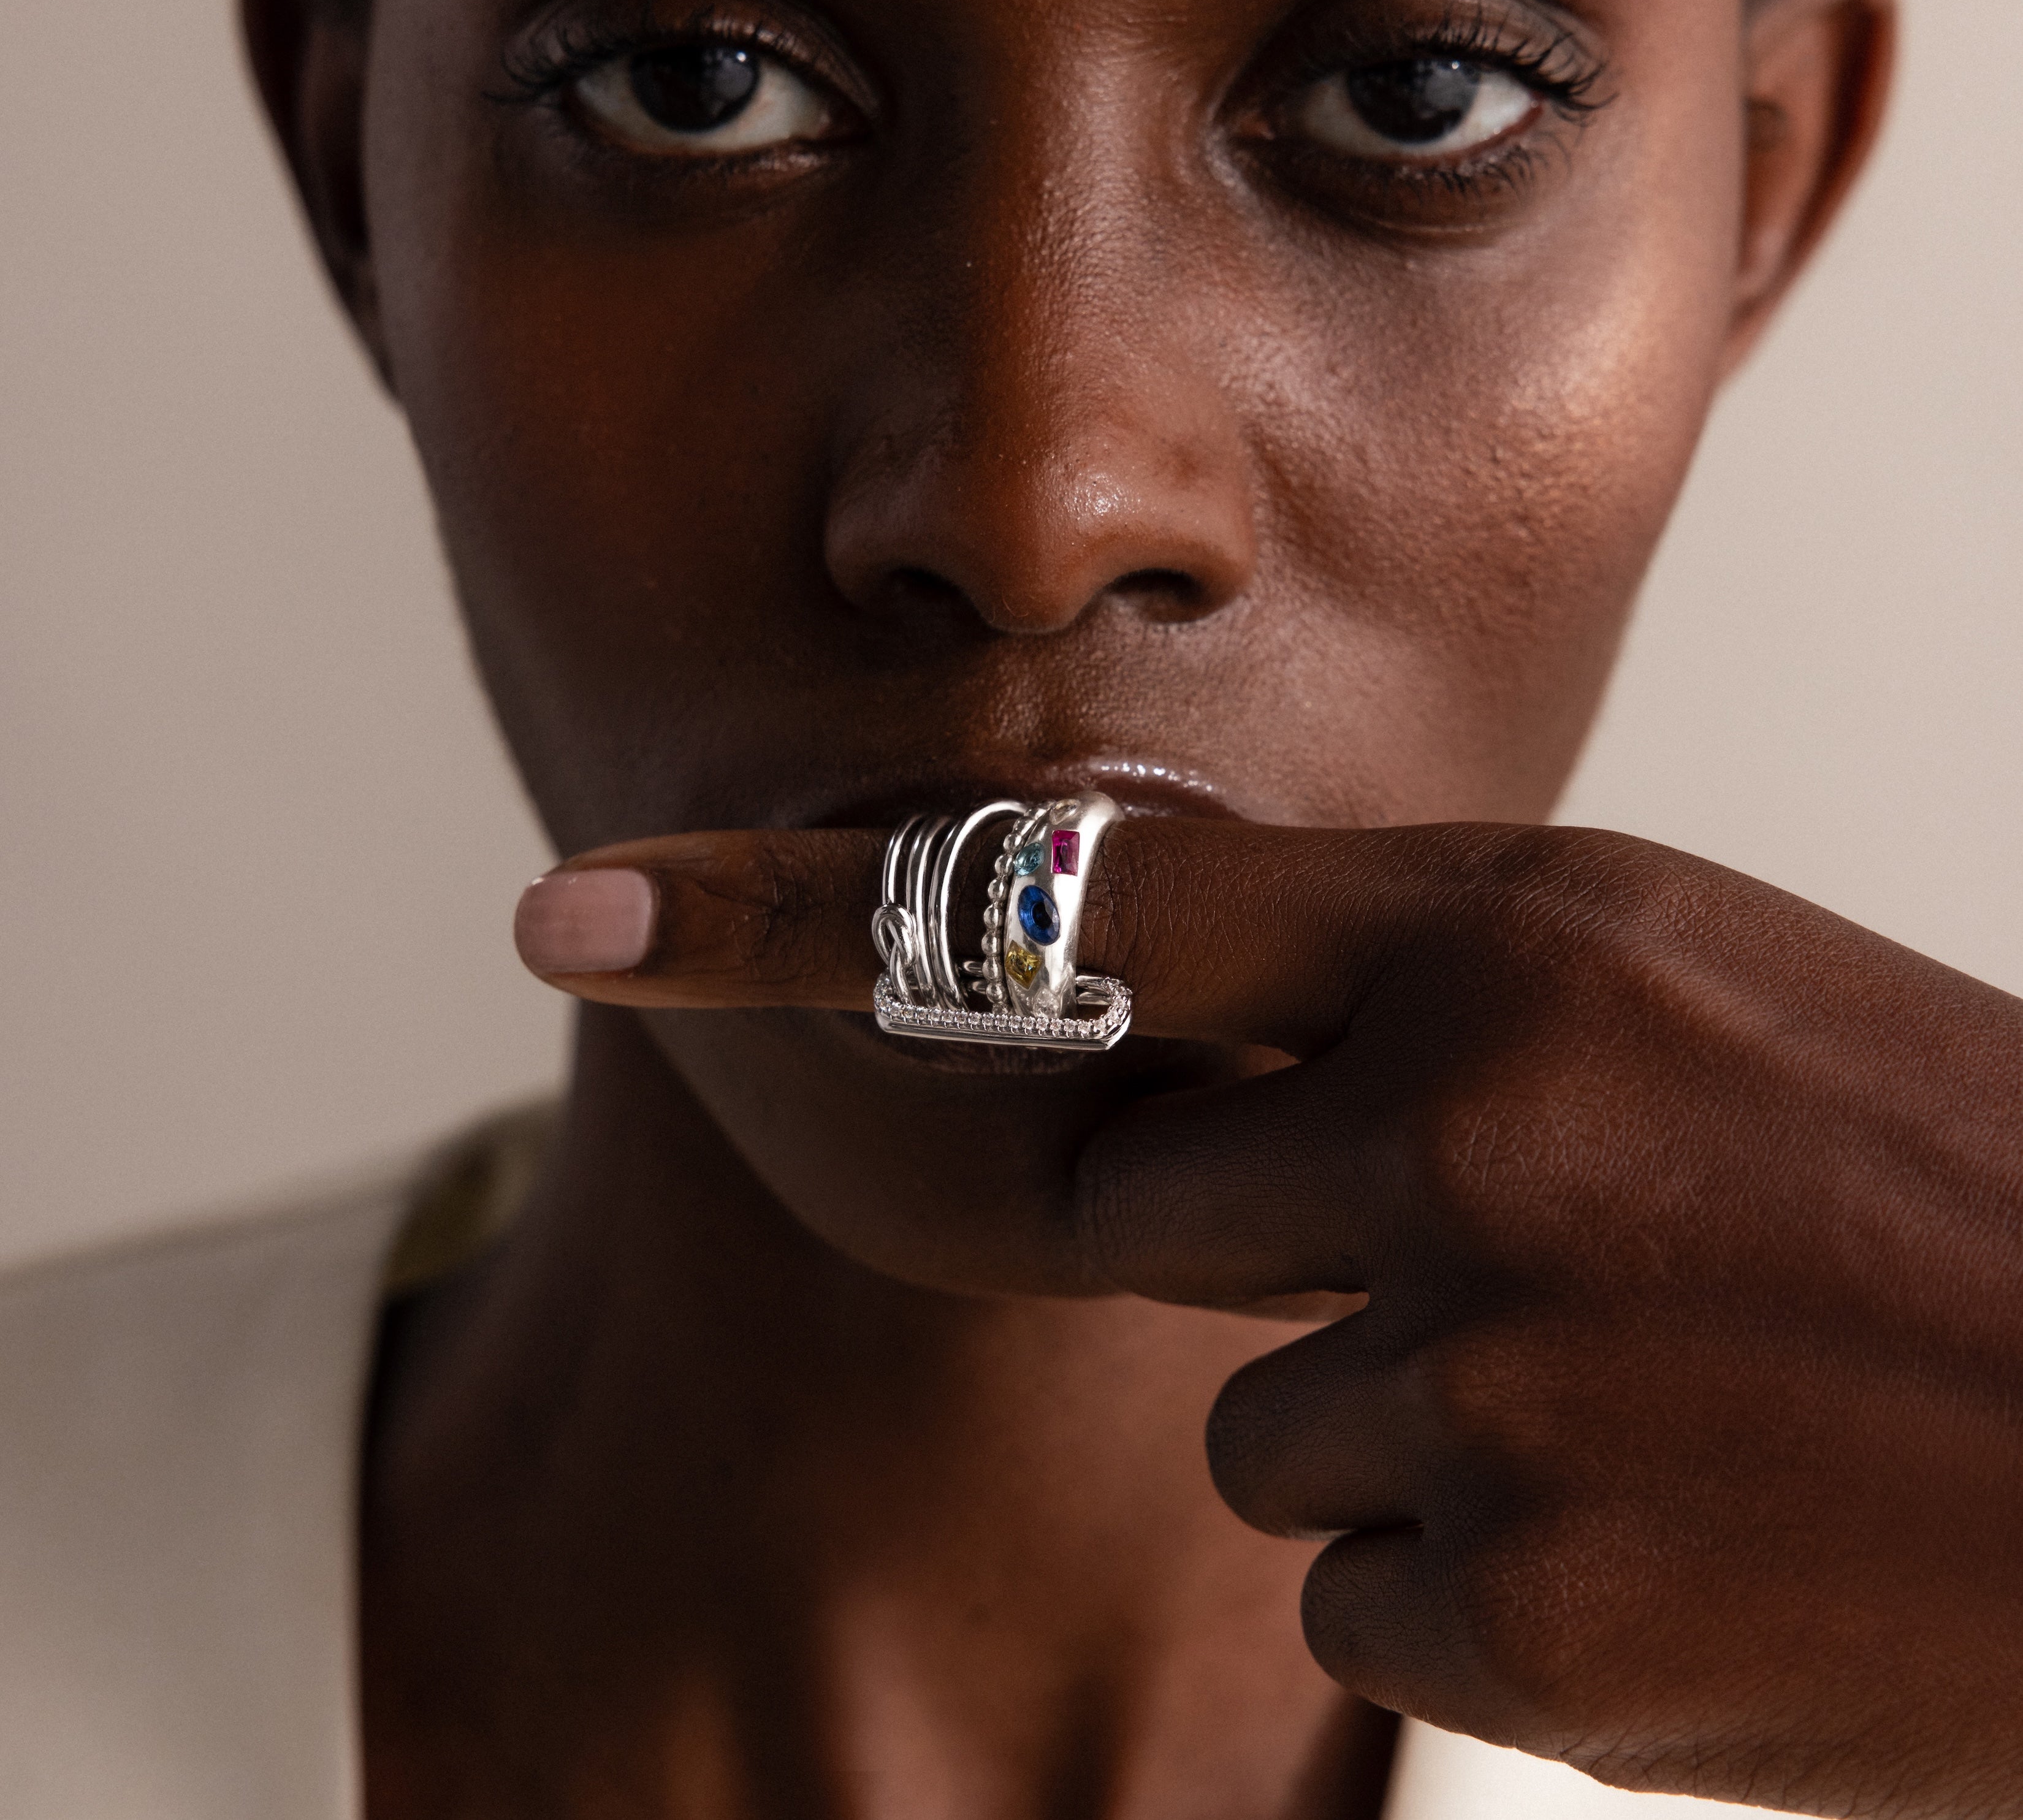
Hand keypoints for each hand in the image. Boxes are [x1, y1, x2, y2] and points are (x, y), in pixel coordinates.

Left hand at [517, 818, 2022, 1818]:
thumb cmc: (1946, 1196)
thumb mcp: (1681, 998)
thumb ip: (1419, 1008)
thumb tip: (1218, 1082)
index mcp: (1511, 939)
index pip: (1074, 896)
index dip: (791, 905)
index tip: (583, 902)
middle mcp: (1461, 1131)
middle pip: (1142, 1207)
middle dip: (1258, 1243)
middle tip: (1507, 1260)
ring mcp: (1483, 1378)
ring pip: (1270, 1429)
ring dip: (1415, 1432)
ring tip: (1652, 1410)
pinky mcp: (1518, 1611)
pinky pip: (1364, 1597)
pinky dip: (1488, 1585)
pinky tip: (1680, 1546)